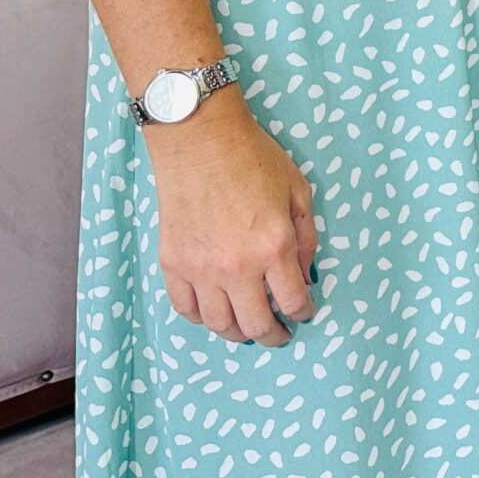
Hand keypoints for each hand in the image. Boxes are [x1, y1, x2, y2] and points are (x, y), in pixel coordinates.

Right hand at [148, 99, 318, 345]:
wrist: (200, 142)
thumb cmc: (254, 160)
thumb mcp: (298, 191)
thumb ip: (306, 237)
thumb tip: (305, 273)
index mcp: (274, 247)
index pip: (293, 300)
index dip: (303, 313)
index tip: (305, 313)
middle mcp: (237, 267)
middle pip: (256, 324)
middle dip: (273, 335)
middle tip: (280, 335)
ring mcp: (200, 270)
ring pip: (219, 324)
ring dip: (237, 333)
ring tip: (248, 329)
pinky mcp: (172, 265)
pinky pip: (185, 309)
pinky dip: (202, 318)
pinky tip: (214, 313)